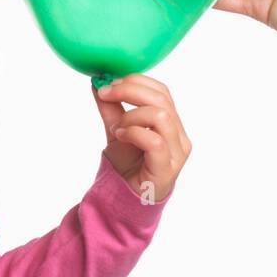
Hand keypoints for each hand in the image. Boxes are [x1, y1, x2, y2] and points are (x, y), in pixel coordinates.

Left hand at [92, 74, 190, 203]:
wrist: (126, 195)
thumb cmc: (128, 163)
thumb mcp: (116, 129)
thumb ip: (110, 107)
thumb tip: (98, 83)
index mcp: (170, 121)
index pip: (162, 90)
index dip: (135, 81)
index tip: (108, 84)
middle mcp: (178, 134)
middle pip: (161, 98)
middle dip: (128, 90)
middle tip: (105, 95)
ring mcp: (177, 151)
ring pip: (160, 116)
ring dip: (131, 117)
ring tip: (117, 129)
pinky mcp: (168, 168)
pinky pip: (155, 141)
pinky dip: (133, 133)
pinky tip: (121, 137)